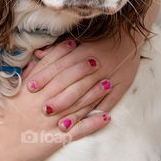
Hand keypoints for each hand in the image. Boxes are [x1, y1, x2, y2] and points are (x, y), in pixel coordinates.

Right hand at [0, 60, 110, 160]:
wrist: (0, 147)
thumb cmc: (4, 118)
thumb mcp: (13, 93)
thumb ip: (27, 75)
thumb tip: (38, 57)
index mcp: (31, 90)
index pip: (51, 68)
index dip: (64, 55)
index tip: (77, 45)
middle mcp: (43, 103)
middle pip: (67, 82)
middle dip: (84, 70)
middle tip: (98, 60)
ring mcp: (52, 121)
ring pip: (77, 104)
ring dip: (94, 94)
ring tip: (108, 84)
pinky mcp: (58, 138)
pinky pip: (79, 130)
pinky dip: (93, 123)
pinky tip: (106, 117)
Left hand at [25, 0, 160, 130]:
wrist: (130, 35)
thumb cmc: (99, 38)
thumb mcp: (79, 39)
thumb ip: (58, 49)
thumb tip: (37, 55)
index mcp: (84, 50)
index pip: (62, 65)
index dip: (45, 76)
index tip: (31, 87)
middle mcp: (97, 63)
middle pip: (75, 82)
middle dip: (59, 97)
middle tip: (44, 109)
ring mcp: (111, 75)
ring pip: (91, 95)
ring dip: (75, 111)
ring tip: (60, 125)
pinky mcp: (122, 85)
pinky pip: (109, 102)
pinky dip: (97, 113)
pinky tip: (85, 124)